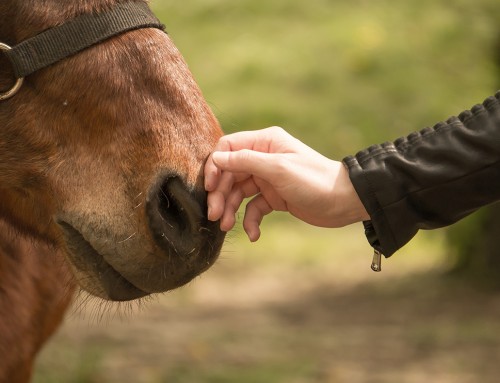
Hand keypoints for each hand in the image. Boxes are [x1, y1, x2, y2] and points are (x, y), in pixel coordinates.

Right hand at [204, 127, 368, 240]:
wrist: (343, 202)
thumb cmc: (314, 180)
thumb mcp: (278, 169)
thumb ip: (246, 161)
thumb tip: (216, 158)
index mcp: (265, 143)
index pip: (228, 148)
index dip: (215, 166)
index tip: (209, 186)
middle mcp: (263, 158)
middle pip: (230, 173)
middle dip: (220, 194)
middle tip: (215, 215)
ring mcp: (267, 179)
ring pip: (238, 192)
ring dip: (230, 209)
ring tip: (226, 227)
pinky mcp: (273, 197)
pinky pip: (253, 208)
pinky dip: (250, 220)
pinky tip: (254, 234)